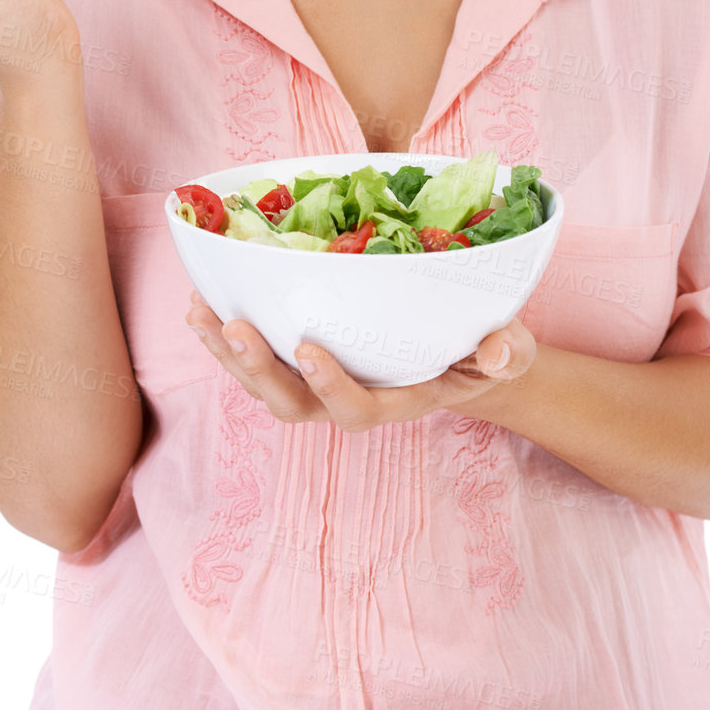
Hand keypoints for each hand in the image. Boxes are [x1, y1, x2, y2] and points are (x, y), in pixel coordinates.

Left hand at [185, 291, 535, 429]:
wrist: (464, 354)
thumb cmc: (484, 351)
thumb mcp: (508, 351)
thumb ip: (506, 353)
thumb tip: (497, 349)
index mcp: (396, 399)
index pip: (356, 410)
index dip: (330, 387)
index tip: (309, 349)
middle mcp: (347, 397)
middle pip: (291, 404)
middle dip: (257, 371)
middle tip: (234, 328)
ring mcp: (319, 381)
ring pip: (262, 383)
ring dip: (227, 352)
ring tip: (200, 311)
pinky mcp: (299, 359)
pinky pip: (256, 355)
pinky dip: (225, 332)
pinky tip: (203, 299)